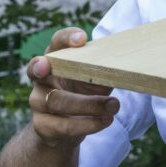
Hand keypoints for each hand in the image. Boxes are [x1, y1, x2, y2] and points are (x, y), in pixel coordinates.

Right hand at [26, 27, 118, 148]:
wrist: (67, 128)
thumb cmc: (84, 94)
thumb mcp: (95, 79)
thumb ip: (102, 70)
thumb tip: (127, 64)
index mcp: (56, 60)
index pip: (56, 43)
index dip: (66, 38)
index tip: (82, 39)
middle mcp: (42, 79)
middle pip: (51, 75)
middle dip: (78, 75)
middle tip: (106, 85)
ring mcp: (38, 102)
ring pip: (57, 102)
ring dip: (90, 105)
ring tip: (114, 106)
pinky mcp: (42, 125)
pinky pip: (63, 125)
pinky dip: (87, 124)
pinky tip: (105, 120)